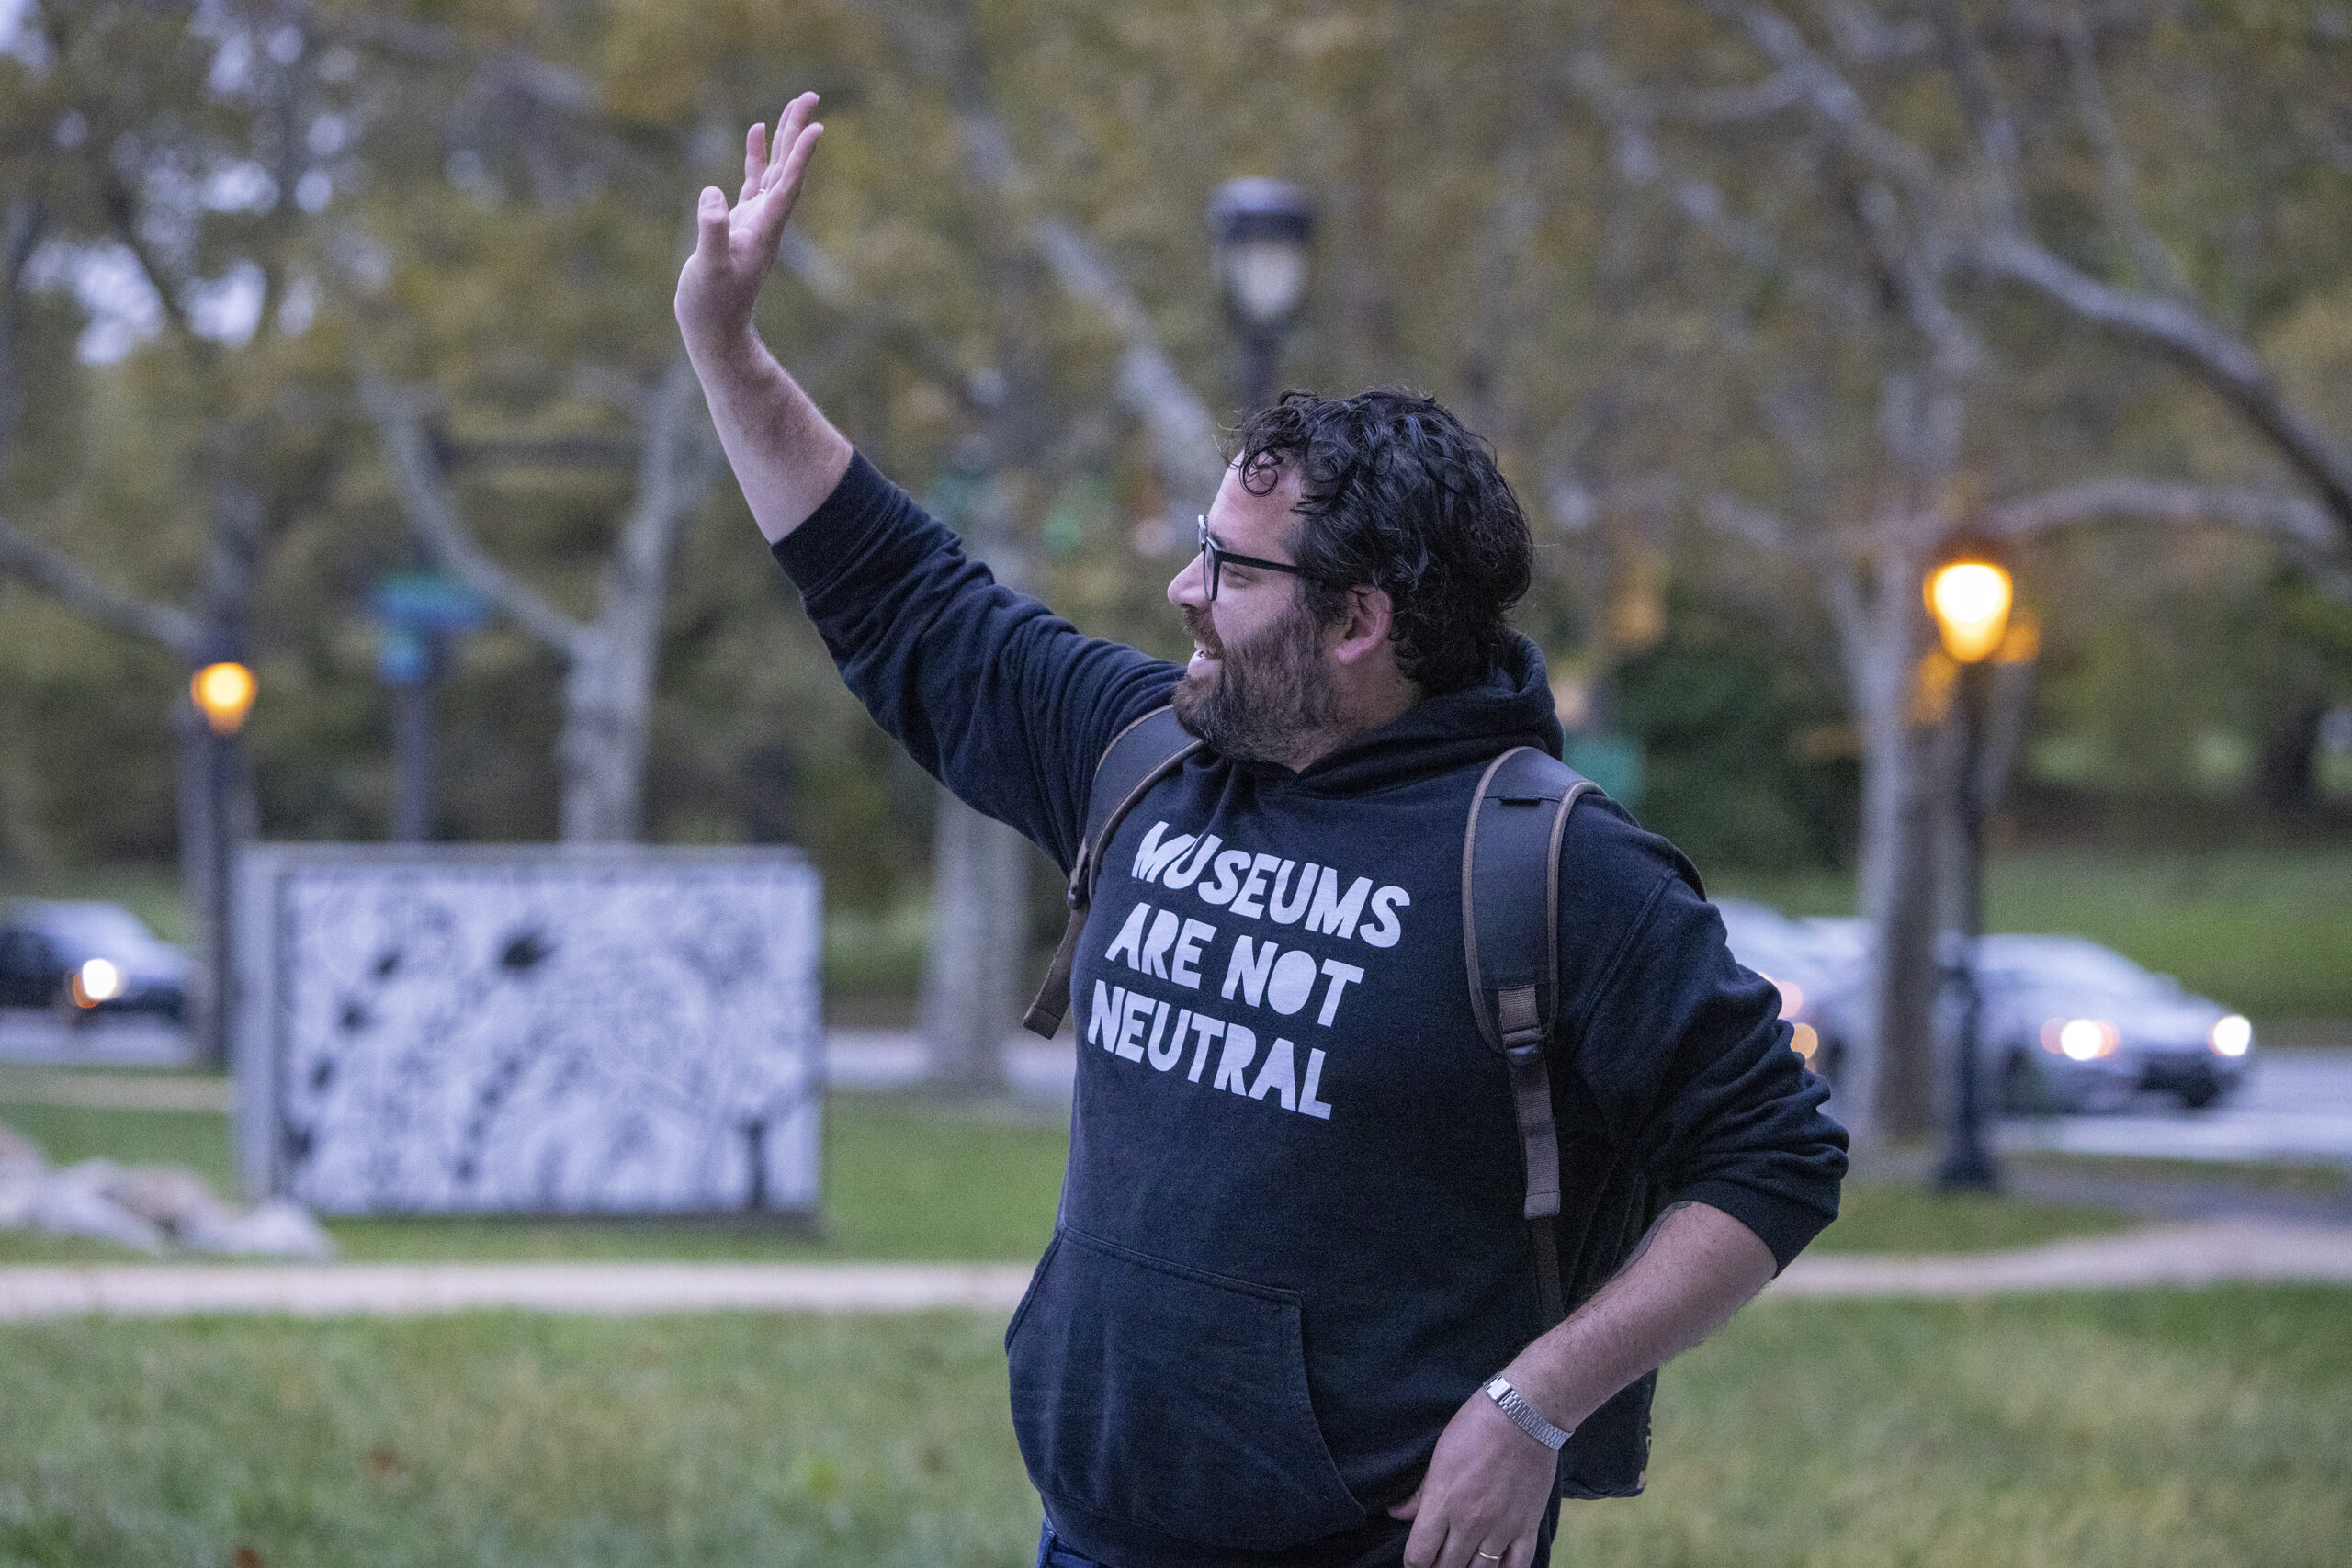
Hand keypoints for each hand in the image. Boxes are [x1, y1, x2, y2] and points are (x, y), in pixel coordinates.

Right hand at [675, 93, 823, 360]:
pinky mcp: (742, 221)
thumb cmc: (711, 303)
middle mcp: (768, 220)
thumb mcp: (708, 267)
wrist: (714, 328)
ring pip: (775, 169)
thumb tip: (714, 195)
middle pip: (788, 168)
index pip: (788, 185)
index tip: (816, 127)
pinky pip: (756, 179)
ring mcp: (757, 219)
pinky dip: (758, 154)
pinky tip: (756, 131)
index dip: (801, 156)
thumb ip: (712, 231)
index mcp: (764, 228)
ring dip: (784, 137)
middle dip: (797, 131)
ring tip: (794, 103)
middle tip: (810, 95)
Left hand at [1388, 1387, 1557, 1567]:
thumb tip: (1397, 1514)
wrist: (1523, 1413)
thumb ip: (1420, 1492)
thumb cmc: (1475, 1426)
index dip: (1414, 1563)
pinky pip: (1516, 1566)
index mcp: (1443, 1502)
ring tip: (1462, 1563)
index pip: (1419, 1555)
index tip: (1416, 1559)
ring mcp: (1501, 1527)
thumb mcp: (1439, 1455)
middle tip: (1438, 1562)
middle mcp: (1470, 1522)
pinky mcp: (1528, 1525)